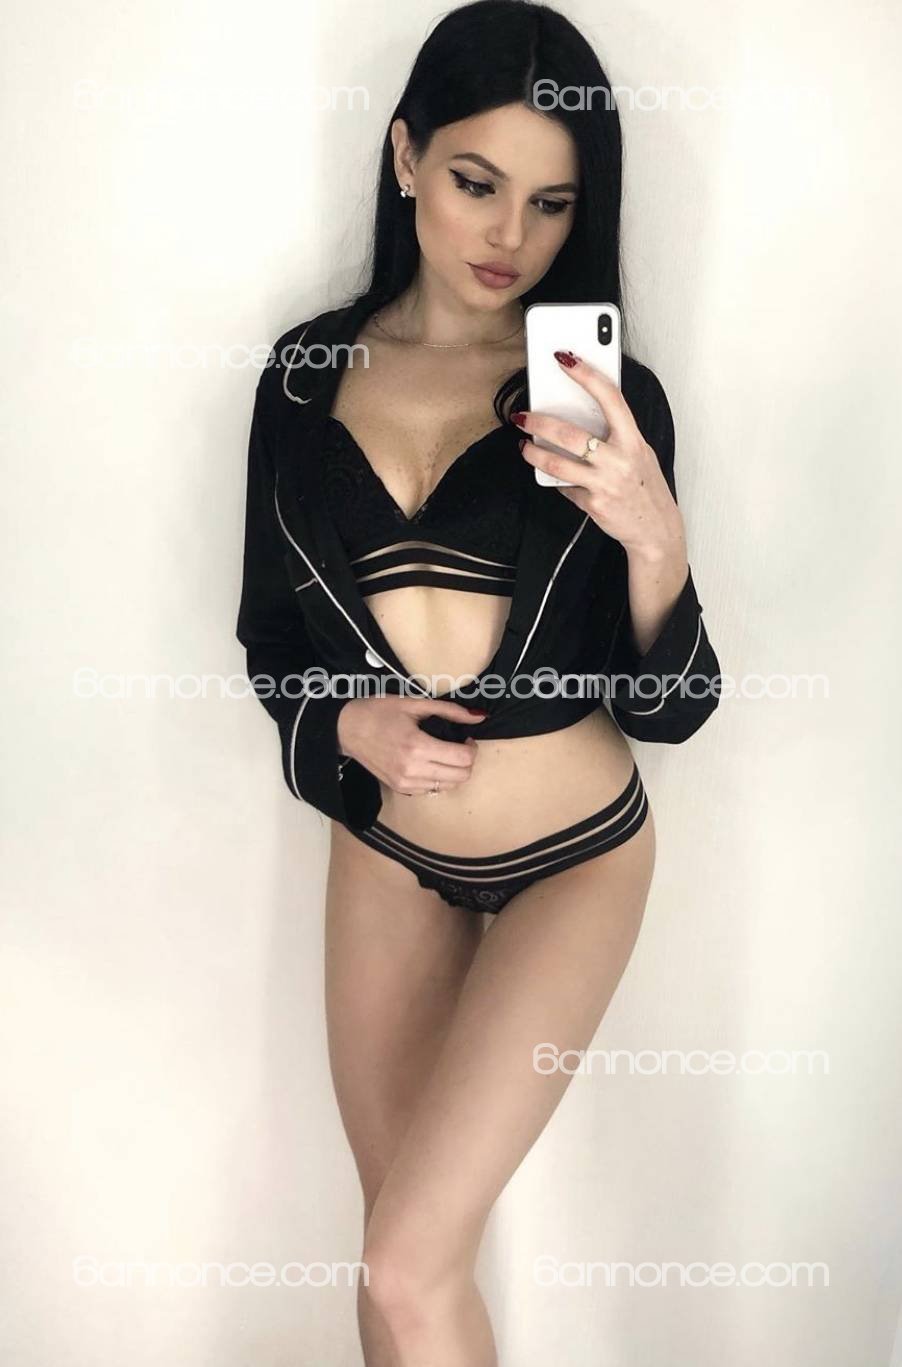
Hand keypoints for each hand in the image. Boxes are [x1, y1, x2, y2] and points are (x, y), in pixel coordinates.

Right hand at [336, 695, 486, 796]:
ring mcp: (406, 783)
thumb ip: (450, 711)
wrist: (347, 730)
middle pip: (460, 776)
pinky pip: (432, 790)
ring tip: (444, 754)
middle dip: (467, 761)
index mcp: (417, 746)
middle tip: (458, 746)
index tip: (465, 738)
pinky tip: (431, 763)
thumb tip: (479, 717)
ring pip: (448, 786)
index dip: (472, 748)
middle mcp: (413, 769)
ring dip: (454, 771)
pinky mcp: (400, 788)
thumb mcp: (415, 704)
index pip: (462, 759)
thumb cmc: (380, 712)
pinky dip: (439, 778)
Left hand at [513, 350, 682, 557]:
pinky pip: (565, 487)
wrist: (655, 529)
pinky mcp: (593, 503)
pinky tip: (554, 477)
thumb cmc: (644, 486)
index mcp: (633, 439)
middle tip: (522, 416)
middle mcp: (620, 459)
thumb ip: (616, 435)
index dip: (586, 375)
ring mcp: (605, 482)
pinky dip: (557, 481)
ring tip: (524, 447)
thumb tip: (582, 415)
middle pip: (570, 434)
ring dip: (534, 453)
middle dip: (539, 422)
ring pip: (557, 463)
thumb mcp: (639, 453)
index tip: (565, 359)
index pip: (610, 397)